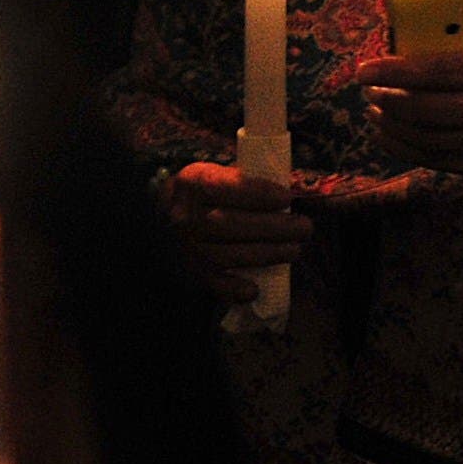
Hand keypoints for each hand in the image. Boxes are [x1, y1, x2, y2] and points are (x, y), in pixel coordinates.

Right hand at [157, 162, 310, 303]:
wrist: (157, 223)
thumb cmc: (200, 196)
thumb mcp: (211, 174)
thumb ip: (241, 179)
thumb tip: (289, 188)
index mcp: (192, 183)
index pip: (225, 186)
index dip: (258, 193)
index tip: (286, 197)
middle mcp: (185, 216)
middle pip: (232, 223)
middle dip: (274, 227)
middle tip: (304, 227)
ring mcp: (187, 247)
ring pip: (229, 254)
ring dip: (267, 254)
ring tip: (295, 250)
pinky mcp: (191, 272)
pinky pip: (214, 283)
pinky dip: (235, 288)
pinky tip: (254, 289)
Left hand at [351, 0, 462, 180]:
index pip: (443, 70)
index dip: (399, 71)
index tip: (366, 68)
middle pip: (430, 107)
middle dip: (389, 99)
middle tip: (367, 88)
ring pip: (430, 137)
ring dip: (394, 125)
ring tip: (373, 111)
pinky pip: (440, 161)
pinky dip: (408, 150)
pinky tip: (389, 137)